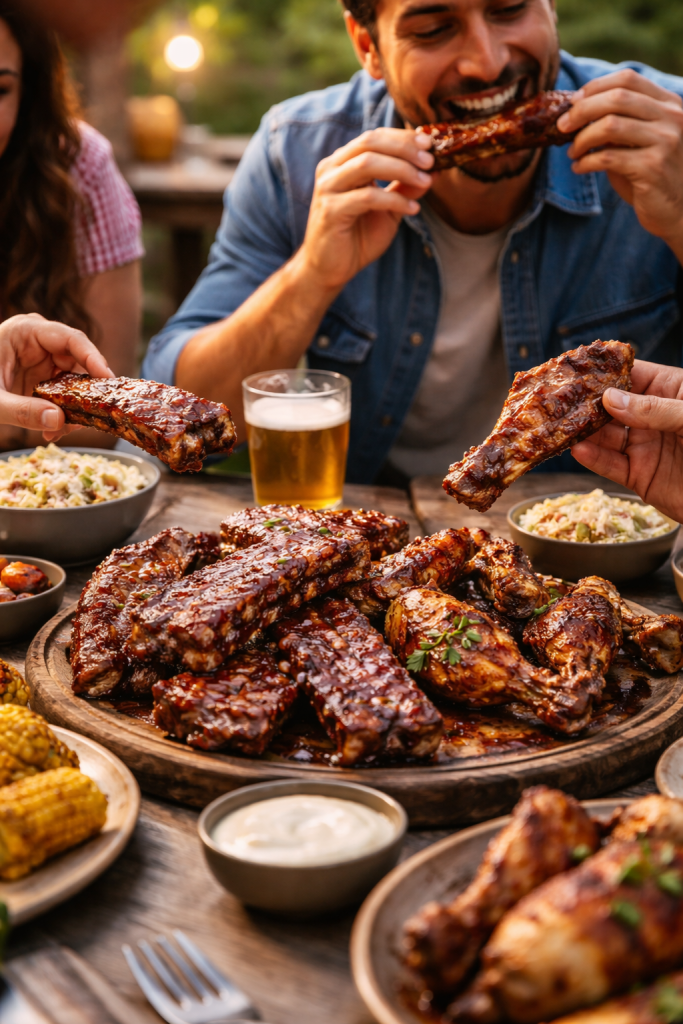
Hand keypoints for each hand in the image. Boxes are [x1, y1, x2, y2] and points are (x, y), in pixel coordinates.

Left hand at [0, 314, 112, 440]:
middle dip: (85, 391)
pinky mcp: (42, 380)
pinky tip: (53, 431)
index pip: (70, 338)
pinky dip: (61, 414)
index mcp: (25, 331)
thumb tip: (59, 421)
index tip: (107, 379)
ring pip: (74, 382)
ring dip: (73, 408)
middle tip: (93, 415)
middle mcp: (39, 342)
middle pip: (79, 361)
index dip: (93, 357)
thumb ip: (22, 410)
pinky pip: (63, 396)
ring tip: (64, 430)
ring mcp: (42, 361)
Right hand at [296, 128, 433, 292]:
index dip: (402, 137)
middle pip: (370, 142)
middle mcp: (331, 169)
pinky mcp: (331, 211)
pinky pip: (367, 197)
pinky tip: (412, 210)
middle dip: (404, 148)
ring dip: (401, 169)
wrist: (329, 269)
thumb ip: (405, 189)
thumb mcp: (388, 210)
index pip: (374, 137)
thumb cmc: (357, 238)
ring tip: (425, 181)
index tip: (430, 143)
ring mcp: (328, 188)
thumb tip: (432, 171)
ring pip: (367, 164)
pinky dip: (394, 201)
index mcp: (343, 163)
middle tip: (430, 160)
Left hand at [557, 70, 682, 256]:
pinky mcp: (653, 167)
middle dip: (582, 110)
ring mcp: (665, 141)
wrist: (678, 210)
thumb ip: (618, 124)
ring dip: (582, 139)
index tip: (573, 102)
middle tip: (562, 126)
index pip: (627, 78)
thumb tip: (576, 112)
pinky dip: (586, 162)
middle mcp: (671, 117)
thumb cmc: (650, 176)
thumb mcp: (638, 142)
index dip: (595, 87)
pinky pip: (608, 157)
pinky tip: (579, 168)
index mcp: (668, 104)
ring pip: (610, 126)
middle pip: (616, 98)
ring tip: (572, 152)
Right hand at [572, 359, 682, 523]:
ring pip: (605, 436)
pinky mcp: (641, 477)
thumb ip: (654, 409)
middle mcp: (654, 417)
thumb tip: (611, 399)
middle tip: (555, 401)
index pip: (631, 375)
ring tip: (558, 426)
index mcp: (672, 392)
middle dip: (584, 403)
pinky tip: (577, 450)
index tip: (574, 370)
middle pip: (611, 406)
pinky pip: (611, 466)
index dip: (603, 372)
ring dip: (581, 431)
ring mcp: (646, 447)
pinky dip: (593, 459)